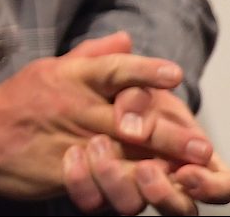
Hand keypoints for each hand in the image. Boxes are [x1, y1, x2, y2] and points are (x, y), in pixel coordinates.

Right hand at [0, 31, 187, 199]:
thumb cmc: (19, 100)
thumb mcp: (51, 68)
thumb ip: (92, 56)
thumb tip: (127, 38)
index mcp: (70, 78)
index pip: (112, 69)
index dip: (144, 71)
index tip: (173, 74)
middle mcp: (73, 106)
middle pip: (128, 117)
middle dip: (167, 133)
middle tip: (200, 146)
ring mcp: (68, 139)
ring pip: (121, 152)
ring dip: (157, 164)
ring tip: (187, 173)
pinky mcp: (63, 170)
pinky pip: (100, 180)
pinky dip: (128, 186)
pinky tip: (151, 190)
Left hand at [64, 88, 219, 213]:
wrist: (66, 94)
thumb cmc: (111, 88)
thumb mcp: (122, 76)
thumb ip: (140, 77)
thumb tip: (168, 76)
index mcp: (186, 152)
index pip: (220, 184)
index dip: (211, 186)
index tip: (187, 172)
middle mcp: (162, 177)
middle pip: (179, 208)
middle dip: (163, 194)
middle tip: (143, 169)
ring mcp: (129, 187)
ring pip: (132, 207)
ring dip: (117, 181)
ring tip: (98, 145)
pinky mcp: (95, 190)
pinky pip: (90, 200)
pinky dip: (81, 180)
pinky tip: (73, 154)